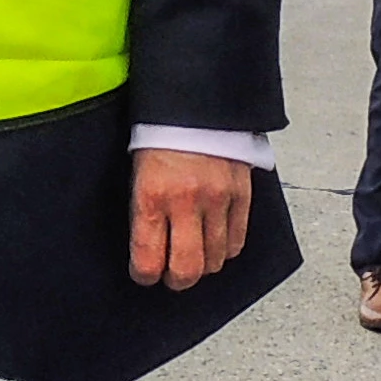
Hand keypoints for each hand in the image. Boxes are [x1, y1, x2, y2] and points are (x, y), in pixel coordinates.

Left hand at [129, 148, 252, 290]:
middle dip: (176, 280)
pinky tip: (215, 242)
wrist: (196, 99)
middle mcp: (186, 201)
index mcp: (152, 195)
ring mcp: (218, 199)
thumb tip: (149, 249)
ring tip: (195, 255)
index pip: (148, 259)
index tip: (144, 273)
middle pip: (186, 270)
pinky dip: (226, 249)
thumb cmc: (161, 134)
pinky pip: (237, 241)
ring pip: (215, 260)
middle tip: (171, 275)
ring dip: (203, 265)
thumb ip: (144, 211)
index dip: (145, 275)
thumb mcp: (138, 172)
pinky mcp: (242, 194)